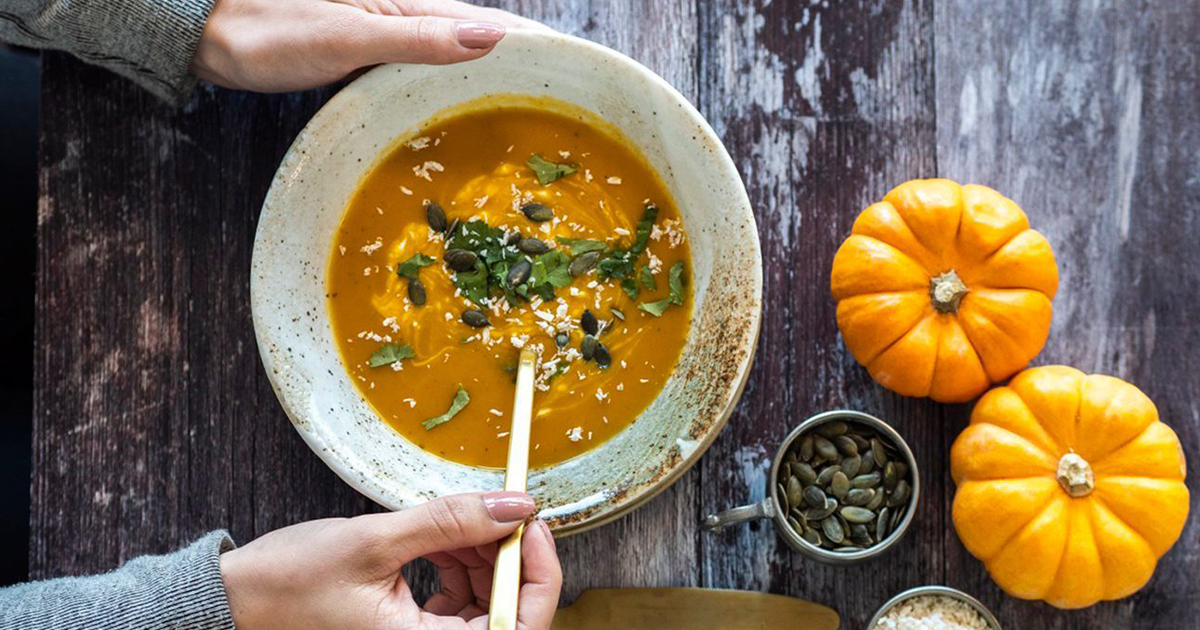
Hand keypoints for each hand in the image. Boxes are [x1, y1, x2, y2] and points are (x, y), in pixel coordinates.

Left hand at [192, 0, 547, 91]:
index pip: (492, 26)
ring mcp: (391, 32)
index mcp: (412, 4)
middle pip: (483, 37)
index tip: (582, 70)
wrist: (211, 30)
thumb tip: (493, 37)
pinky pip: (431, 65)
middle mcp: (408, 14)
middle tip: (570, 95)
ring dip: (497, 72)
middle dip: (528, 61)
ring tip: (533, 101)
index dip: (537, 46)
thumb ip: (421, 39)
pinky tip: (466, 97)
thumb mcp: (352, 37)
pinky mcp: (371, 51)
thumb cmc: (272, 31)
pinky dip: (458, 80)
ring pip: (459, 51)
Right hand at [219, 491, 561, 629]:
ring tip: (461, 519)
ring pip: (486, 604)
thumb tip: (514, 506)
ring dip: (484, 557)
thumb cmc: (287, 584)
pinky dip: (459, 564)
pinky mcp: (411, 629)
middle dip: (509, 557)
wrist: (234, 602)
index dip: (538, 570)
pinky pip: (458, 601)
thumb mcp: (374, 541)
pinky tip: (444, 536)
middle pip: (509, 612)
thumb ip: (450, 522)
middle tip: (500, 510)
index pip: (520, 622)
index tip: (530, 521)